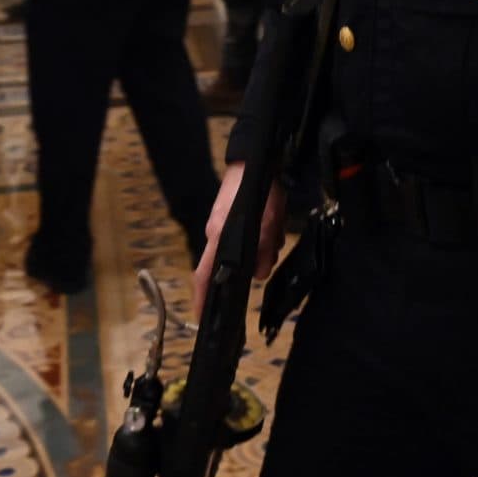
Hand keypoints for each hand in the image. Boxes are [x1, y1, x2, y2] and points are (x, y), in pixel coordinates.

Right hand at [191, 160, 285, 314]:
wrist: (254, 158)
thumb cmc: (257, 190)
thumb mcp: (270, 222)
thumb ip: (265, 249)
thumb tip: (259, 274)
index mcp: (218, 236)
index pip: (203, 275)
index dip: (202, 298)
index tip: (202, 318)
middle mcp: (215, 234)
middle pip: (228, 265)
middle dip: (251, 266)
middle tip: (269, 258)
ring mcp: (221, 225)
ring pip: (241, 251)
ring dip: (261, 249)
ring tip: (276, 235)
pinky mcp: (230, 218)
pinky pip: (244, 238)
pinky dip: (260, 238)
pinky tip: (274, 229)